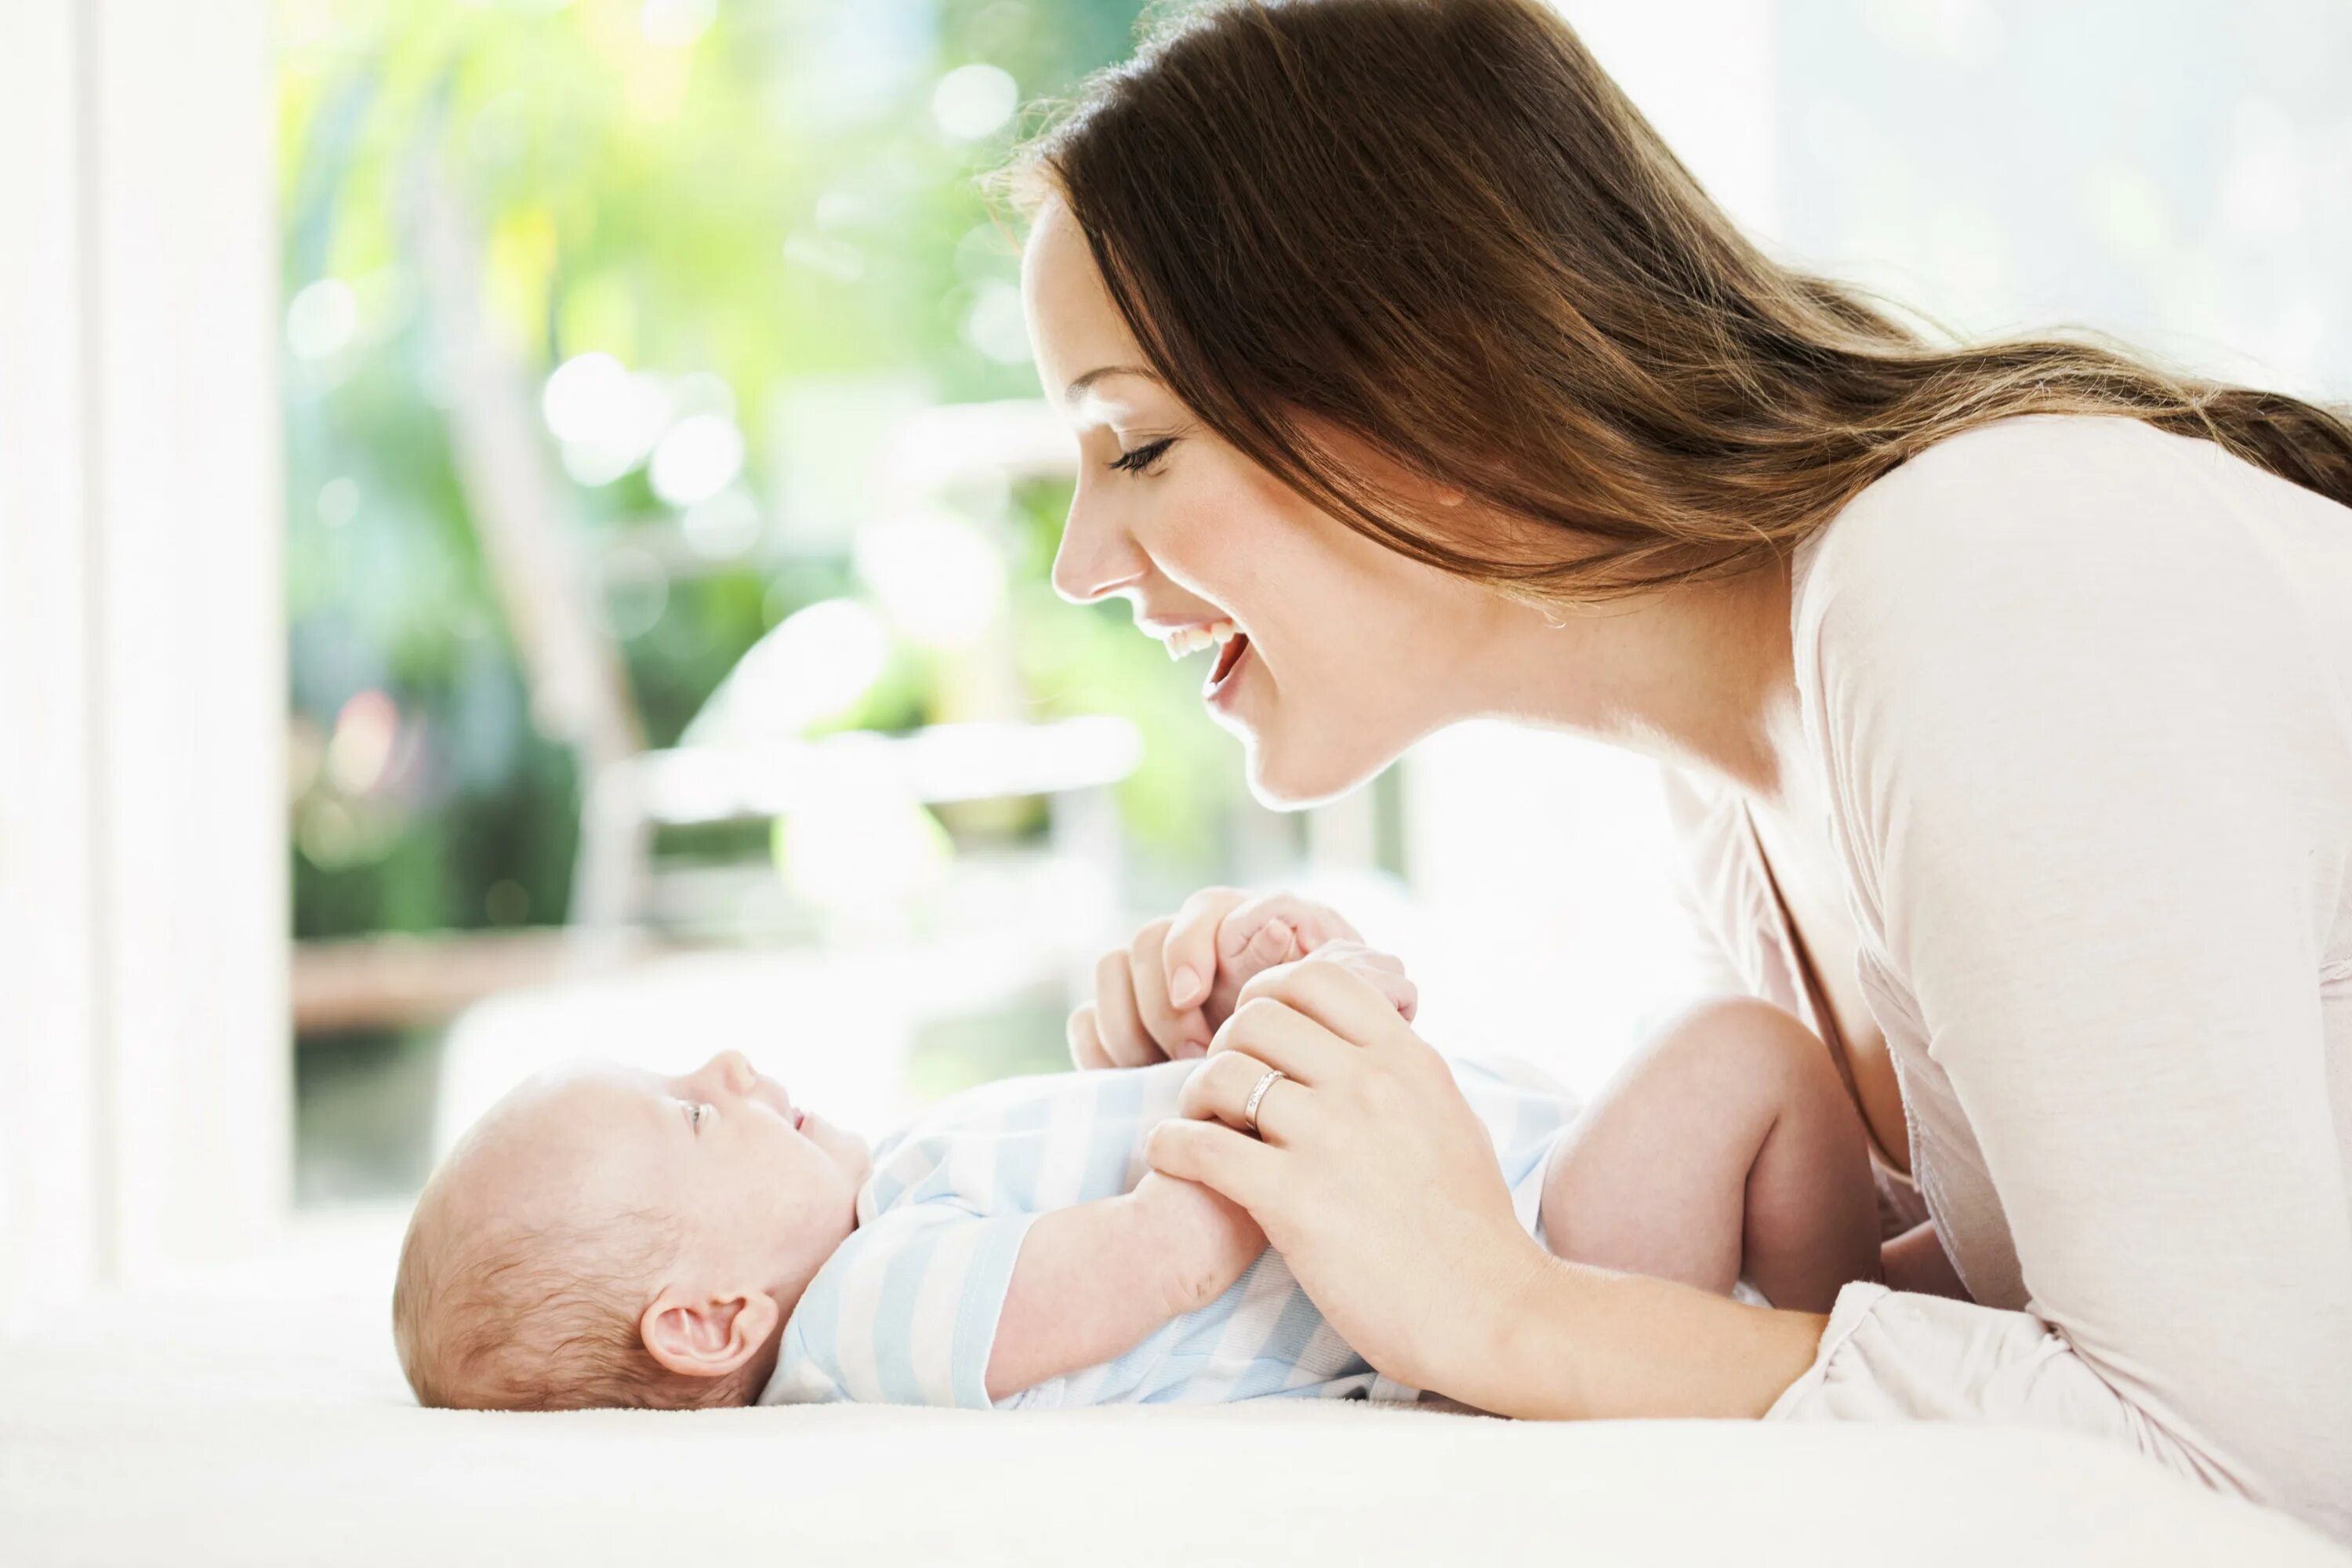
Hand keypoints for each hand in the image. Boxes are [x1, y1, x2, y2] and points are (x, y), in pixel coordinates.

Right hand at [1067, 888, 1412, 1067]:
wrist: (1317, 1118)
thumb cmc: (1335, 1061)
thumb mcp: (1342, 1016)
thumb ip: (1314, 968)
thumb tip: (1275, 924)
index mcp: (1251, 932)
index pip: (1203, 912)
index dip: (1189, 947)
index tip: (1193, 995)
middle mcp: (1200, 949)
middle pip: (1149, 940)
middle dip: (1162, 1001)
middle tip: (1189, 1054)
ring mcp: (1157, 989)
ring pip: (1112, 971)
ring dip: (1130, 1024)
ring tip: (1164, 1074)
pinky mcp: (1127, 1030)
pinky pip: (1087, 1020)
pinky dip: (1100, 1047)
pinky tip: (1134, 1081)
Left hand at [1142, 956, 1544, 1395]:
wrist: (1489, 1311)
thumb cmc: (1471, 1226)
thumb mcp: (1451, 1118)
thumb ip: (1401, 1073)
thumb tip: (1358, 1044)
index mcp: (1407, 1058)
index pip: (1316, 978)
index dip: (1270, 994)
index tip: (1258, 1031)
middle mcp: (1368, 1083)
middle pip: (1257, 1018)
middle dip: (1227, 1044)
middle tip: (1224, 1085)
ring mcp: (1329, 1138)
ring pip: (1223, 1075)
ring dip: (1195, 1095)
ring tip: (1200, 1123)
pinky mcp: (1292, 1200)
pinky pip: (1200, 1147)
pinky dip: (1171, 1146)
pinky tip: (1171, 1157)